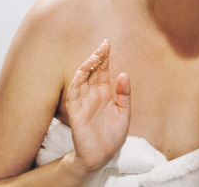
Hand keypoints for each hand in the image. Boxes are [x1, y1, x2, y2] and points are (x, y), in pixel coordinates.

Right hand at [65, 40, 130, 174]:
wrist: (102, 155)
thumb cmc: (112, 135)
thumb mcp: (124, 112)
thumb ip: (124, 94)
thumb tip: (124, 73)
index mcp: (104, 93)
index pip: (102, 71)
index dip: (104, 57)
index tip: (107, 43)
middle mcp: (92, 95)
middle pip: (92, 71)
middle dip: (97, 57)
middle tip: (104, 44)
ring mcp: (83, 102)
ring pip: (81, 79)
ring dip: (87, 66)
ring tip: (96, 55)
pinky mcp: (75, 112)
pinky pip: (73, 94)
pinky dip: (77, 82)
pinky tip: (83, 71)